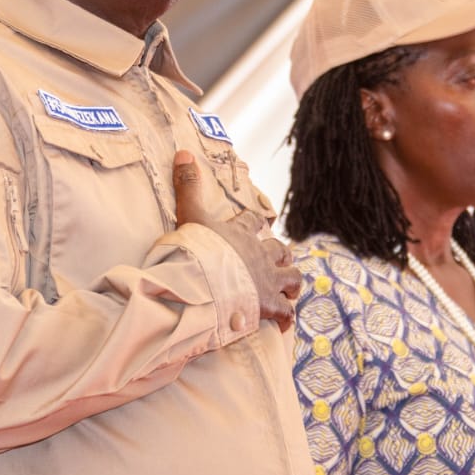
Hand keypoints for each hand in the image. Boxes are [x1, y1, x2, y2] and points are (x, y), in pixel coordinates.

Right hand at [172, 149, 299, 331]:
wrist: (204, 282)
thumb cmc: (196, 249)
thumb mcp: (189, 214)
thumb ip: (187, 186)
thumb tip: (183, 151)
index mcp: (241, 233)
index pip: (252, 222)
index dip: (255, 223)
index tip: (257, 223)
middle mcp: (259, 255)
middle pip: (279, 250)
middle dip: (280, 254)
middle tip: (277, 259)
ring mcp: (266, 280)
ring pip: (292, 278)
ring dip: (291, 283)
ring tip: (288, 289)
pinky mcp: (268, 304)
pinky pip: (285, 312)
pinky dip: (286, 317)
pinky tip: (284, 322)